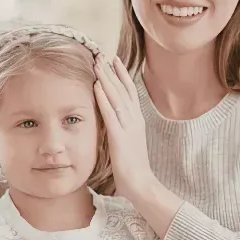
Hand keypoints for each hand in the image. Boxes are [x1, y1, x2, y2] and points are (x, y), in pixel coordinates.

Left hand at [94, 56, 153, 196]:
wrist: (143, 185)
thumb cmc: (134, 167)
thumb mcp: (129, 142)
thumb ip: (123, 129)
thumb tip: (114, 122)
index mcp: (136, 120)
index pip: (129, 91)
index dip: (121, 74)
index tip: (113, 59)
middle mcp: (134, 120)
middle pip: (122, 89)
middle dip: (111, 71)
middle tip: (102, 54)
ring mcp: (128, 127)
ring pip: (116, 97)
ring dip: (106, 78)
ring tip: (97, 63)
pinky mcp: (120, 138)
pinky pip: (110, 114)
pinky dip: (104, 98)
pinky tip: (96, 86)